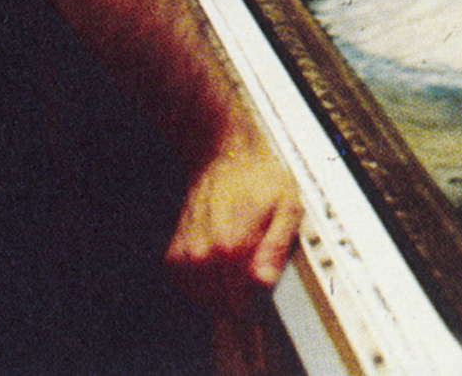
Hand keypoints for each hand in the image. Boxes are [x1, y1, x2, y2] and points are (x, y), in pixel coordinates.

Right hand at [164, 123, 303, 314]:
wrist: (225, 155)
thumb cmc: (260, 179)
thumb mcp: (287, 208)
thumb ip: (276, 249)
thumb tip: (264, 283)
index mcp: (232, 248)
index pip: (241, 306)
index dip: (256, 305)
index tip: (264, 292)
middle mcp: (203, 256)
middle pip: (222, 306)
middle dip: (240, 299)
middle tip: (254, 273)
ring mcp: (186, 256)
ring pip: (202, 300)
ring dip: (220, 294)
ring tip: (237, 267)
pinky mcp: (174, 254)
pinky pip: (186, 287)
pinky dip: (201, 285)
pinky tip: (218, 267)